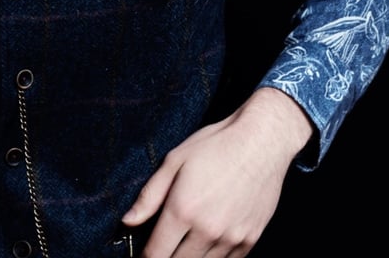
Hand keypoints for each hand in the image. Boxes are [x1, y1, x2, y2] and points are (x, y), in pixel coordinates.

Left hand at [121, 87, 312, 257]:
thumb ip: (149, 196)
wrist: (261, 142)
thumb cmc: (215, 145)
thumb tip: (127, 222)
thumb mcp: (174, 161)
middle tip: (161, 246)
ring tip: (182, 244)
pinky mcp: (250, 240)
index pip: (156, 254)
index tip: (141, 255)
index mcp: (183, 210)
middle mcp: (207, 230)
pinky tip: (205, 244)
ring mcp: (232, 238)